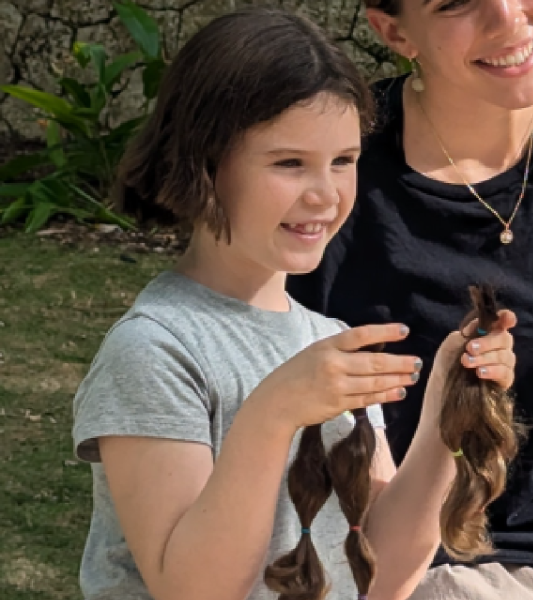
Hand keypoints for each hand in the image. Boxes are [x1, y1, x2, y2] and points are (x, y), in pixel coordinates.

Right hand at [247, 323, 421, 433]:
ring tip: (413, 376)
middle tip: (417, 361)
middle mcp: (333, 364)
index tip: (404, 331)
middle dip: (400, 362)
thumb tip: (373, 349)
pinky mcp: (338, 404)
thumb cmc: (296, 374)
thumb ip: (340, 350)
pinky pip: (368, 399)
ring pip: (375, 382)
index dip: (384, 332)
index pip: (361, 335)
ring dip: (397, 379)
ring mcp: (336, 386)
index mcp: (326, 346)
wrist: (277, 402)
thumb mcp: (314, 353)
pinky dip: (386, 395)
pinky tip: (398, 392)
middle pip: (374, 361)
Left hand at [425, 310, 516, 410]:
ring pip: (506, 356)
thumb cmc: (446, 365)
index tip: (505, 318)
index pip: (501, 323)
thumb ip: (469, 331)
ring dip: (485, 357)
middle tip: (470, 348)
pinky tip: (480, 373)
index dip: (506, 318)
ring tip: (467, 362)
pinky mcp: (503, 382)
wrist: (441, 392)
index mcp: (485, 335)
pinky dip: (493, 371)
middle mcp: (497, 348)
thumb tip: (482, 323)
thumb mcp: (452, 343)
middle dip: (488, 342)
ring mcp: (502, 365)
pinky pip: (506, 374)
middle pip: (505, 339)